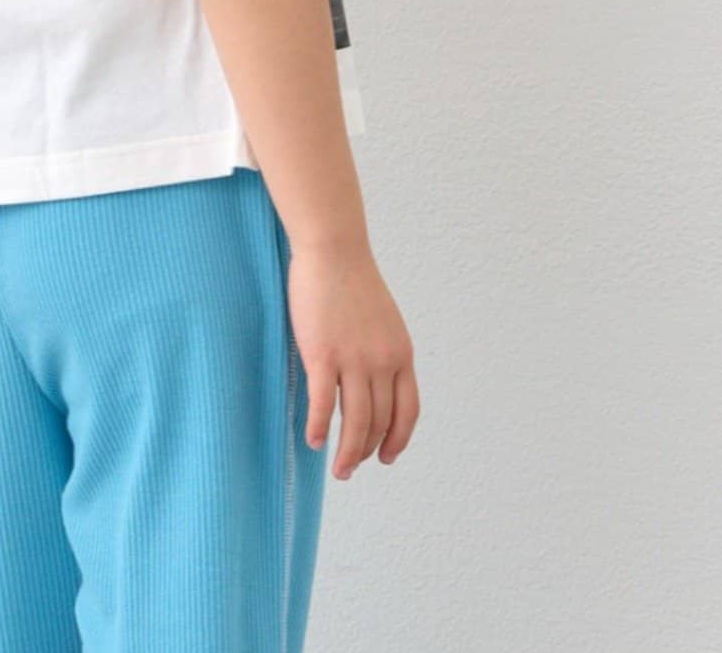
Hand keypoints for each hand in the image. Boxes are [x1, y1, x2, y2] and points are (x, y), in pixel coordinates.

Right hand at [285, 242, 418, 477]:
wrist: (333, 250)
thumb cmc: (352, 281)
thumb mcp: (383, 321)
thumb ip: (382, 352)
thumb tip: (372, 384)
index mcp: (401, 354)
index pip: (407, 411)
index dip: (398, 439)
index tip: (386, 457)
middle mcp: (383, 362)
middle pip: (379, 422)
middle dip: (366, 451)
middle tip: (351, 468)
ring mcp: (353, 360)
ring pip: (355, 422)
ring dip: (347, 453)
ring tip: (338, 469)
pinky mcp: (322, 355)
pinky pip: (322, 405)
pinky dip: (319, 428)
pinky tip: (313, 441)